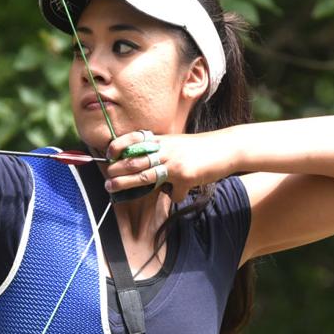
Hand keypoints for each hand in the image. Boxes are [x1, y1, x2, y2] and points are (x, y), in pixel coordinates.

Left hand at [103, 129, 230, 202]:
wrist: (226, 148)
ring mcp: (174, 162)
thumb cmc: (198, 148)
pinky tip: (178, 193)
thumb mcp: (175, 143)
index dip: (119, 145)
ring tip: (112, 188)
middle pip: (134, 160)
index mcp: (161, 139)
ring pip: (144, 176)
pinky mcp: (185, 176)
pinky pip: (173, 193)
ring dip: (126, 183)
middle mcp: (165, 149)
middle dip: (117, 170)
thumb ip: (159, 150)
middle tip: (106, 180)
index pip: (134, 138)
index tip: (108, 154)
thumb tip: (139, 164)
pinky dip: (174, 196)